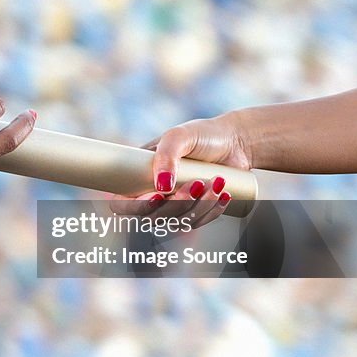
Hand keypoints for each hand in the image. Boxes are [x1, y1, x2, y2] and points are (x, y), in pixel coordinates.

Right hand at [105, 114, 251, 227]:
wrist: (235, 142)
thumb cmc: (202, 134)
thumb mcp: (179, 136)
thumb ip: (166, 156)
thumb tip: (161, 186)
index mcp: (139, 174)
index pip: (121, 203)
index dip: (135, 206)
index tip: (158, 195)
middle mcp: (153, 192)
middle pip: (153, 217)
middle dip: (176, 203)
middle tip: (196, 182)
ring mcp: (174, 203)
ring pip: (177, 222)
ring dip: (198, 205)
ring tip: (215, 181)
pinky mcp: (194, 211)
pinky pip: (197, 222)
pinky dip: (212, 209)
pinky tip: (221, 192)